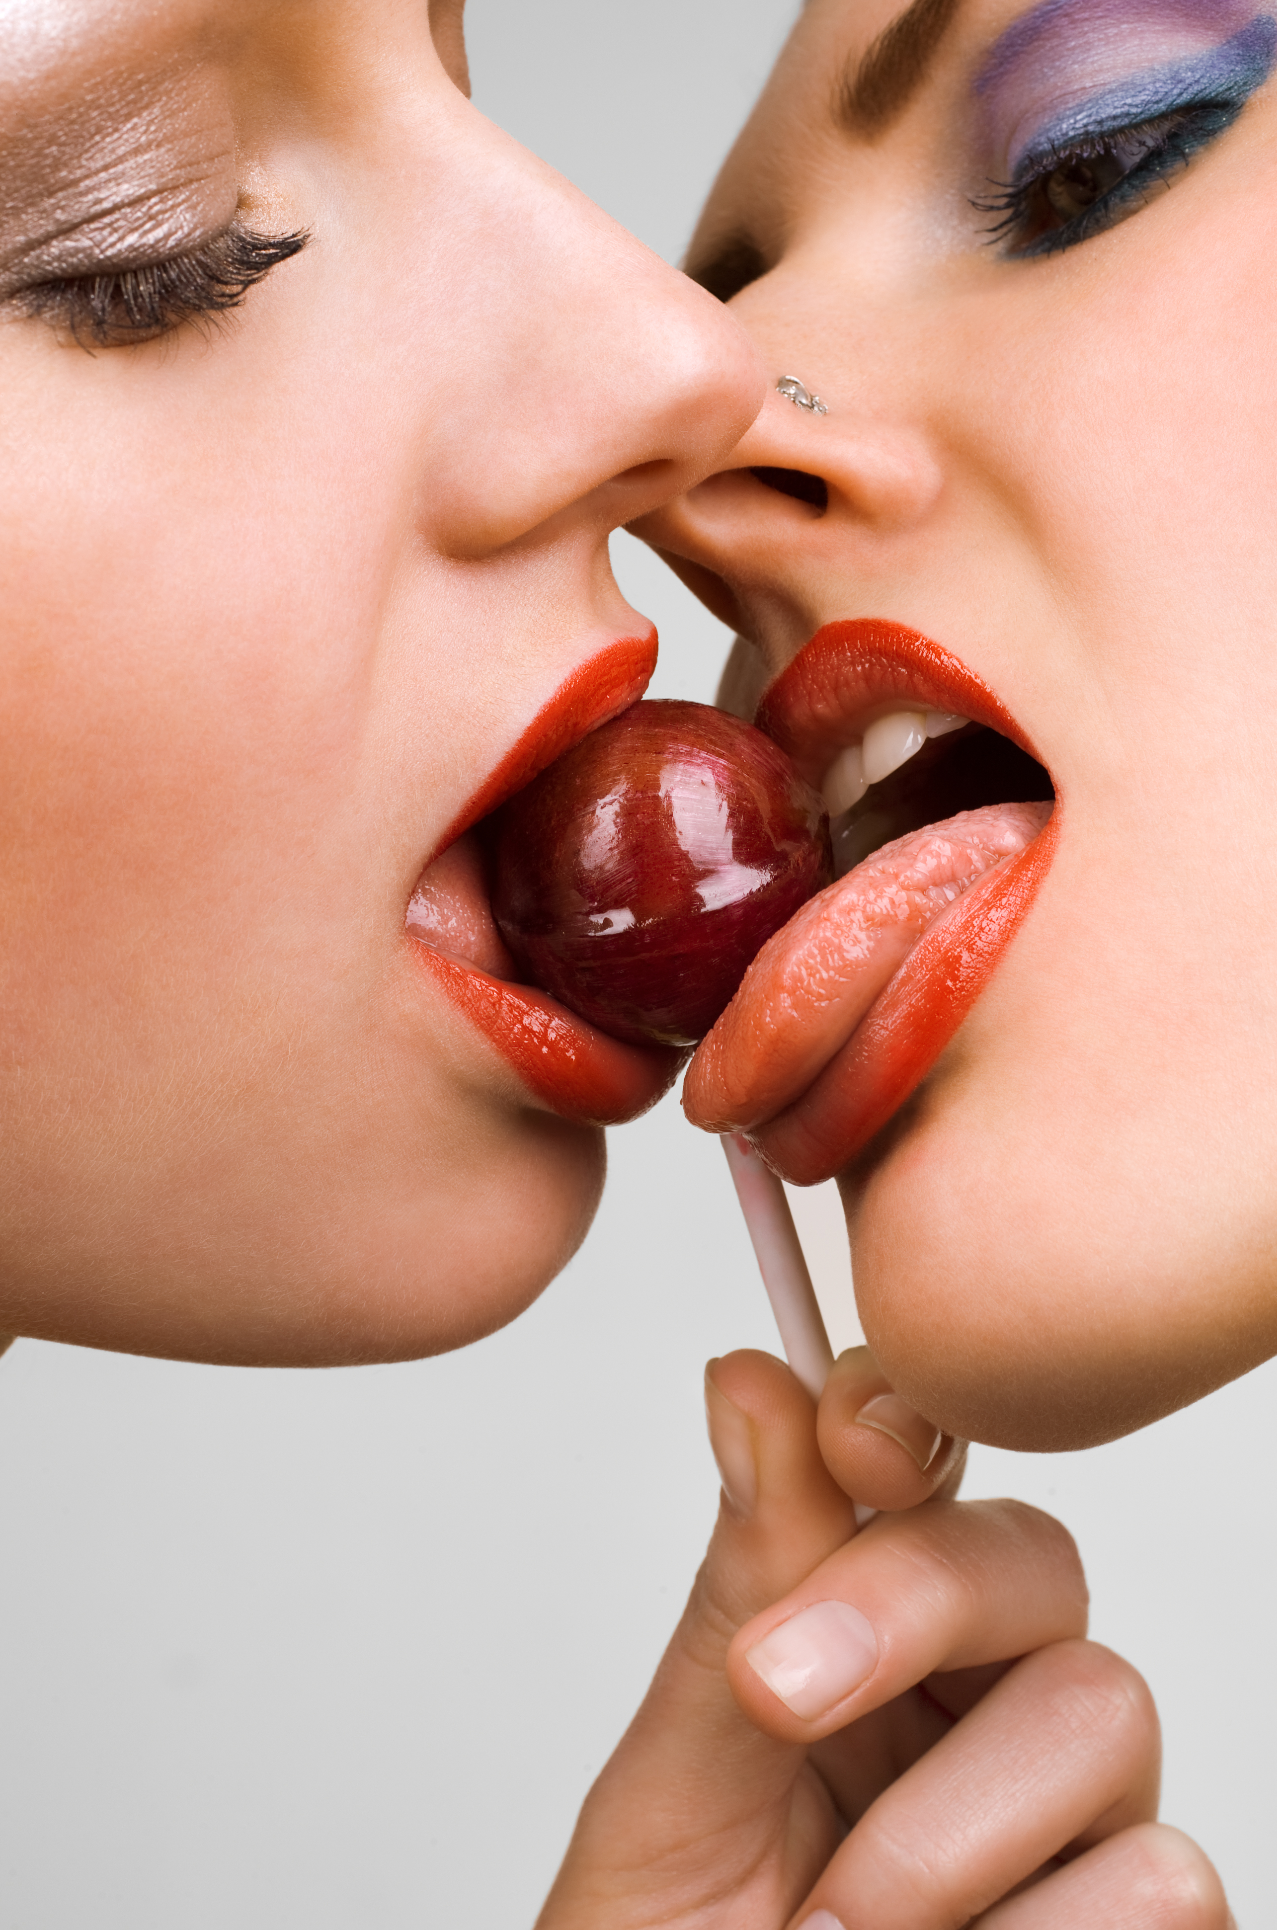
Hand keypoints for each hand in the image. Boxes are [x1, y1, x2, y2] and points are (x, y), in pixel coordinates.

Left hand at [540, 1349, 1228, 1928]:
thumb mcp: (675, 1781)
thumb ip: (741, 1590)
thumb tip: (750, 1380)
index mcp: (864, 1637)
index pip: (929, 1470)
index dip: (907, 1419)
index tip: (846, 1437)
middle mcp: (985, 1706)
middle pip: (1037, 1559)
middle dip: (908, 1603)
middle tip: (775, 1695)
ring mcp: (1075, 1821)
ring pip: (1103, 1708)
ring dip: (931, 1840)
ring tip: (828, 1930)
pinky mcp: (1139, 1927)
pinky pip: (1159, 1876)